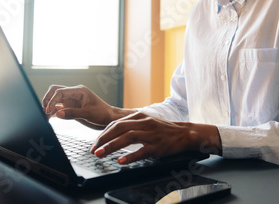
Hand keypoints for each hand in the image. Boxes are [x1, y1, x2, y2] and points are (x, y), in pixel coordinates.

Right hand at [42, 85, 132, 129]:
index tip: (48, 110)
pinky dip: (52, 111)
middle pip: (55, 91)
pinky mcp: (71, 107)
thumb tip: (57, 114)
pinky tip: (49, 117)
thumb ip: (72, 113)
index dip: (52, 100)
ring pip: (55, 98)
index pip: (60, 92)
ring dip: (49, 105)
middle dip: (47, 99)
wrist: (109, 119)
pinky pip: (58, 107)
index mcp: (79, 91)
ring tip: (45, 115)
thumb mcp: (88, 114)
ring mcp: (72, 100)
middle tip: (44, 110)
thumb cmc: (103, 113)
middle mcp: (74, 94)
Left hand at [91, 112, 221, 163]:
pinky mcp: (158, 146)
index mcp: (139, 116)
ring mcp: (151, 134)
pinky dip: (130, 156)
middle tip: (94, 150)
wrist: (184, 133)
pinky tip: (121, 161)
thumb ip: (131, 124)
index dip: (103, 134)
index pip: (116, 123)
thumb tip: (112, 131)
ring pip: (128, 138)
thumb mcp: (146, 122)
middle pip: (119, 128)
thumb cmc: (163, 130)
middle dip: (103, 140)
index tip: (95, 144)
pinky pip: (142, 151)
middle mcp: (144, 123)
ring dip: (112, 146)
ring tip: (101, 154)